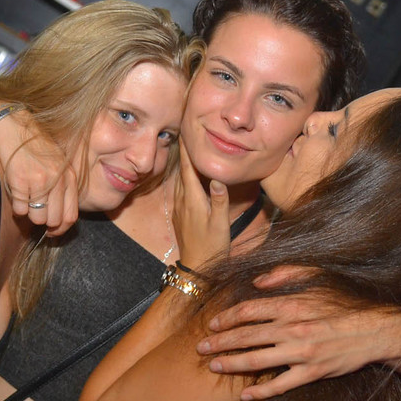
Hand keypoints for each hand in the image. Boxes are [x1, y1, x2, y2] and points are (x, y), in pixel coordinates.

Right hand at [0, 115, 78, 236]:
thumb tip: (59, 220)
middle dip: (44, 223)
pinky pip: (19, 209)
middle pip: (53, 220)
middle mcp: (57, 180)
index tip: (52, 232)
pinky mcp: (20, 180)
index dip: (61, 229)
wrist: (14, 127)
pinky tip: (16, 194)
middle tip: (35, 215)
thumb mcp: (58, 165)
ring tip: (25, 200)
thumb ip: (63, 188)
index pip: (71, 216)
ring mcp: (39, 180)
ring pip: (36, 217)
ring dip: (29, 215)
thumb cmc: (36, 149)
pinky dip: (16, 207)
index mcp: (69, 178)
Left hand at [172, 142, 229, 268]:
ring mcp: (180, 208)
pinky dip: (183, 177)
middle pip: (181, 171)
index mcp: (193, 200)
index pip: (187, 169)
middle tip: (185, 133)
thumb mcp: (220, 224)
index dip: (186, 150)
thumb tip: (218, 179)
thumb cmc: (211, 246)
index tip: (185, 133)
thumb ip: (219, 201)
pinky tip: (187, 176)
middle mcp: (183, 201)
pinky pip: (180, 189)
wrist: (196, 267)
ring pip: (180, 180)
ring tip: (185, 150)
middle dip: (183, 152)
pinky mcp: (181, 214)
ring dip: (182, 164)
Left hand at [197, 266, 400, 400]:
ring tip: (214, 366)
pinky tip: (244, 395)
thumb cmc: (345, 303)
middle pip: (246, 336)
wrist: (376, 330)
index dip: (226, 318)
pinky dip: (261, 391)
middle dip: (219, 342)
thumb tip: (257, 282)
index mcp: (292, 305)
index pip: (249, 311)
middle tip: (200, 348)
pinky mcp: (312, 373)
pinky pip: (281, 385)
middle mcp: (293, 329)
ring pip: (257, 360)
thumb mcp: (317, 278)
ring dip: (231, 364)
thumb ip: (285, 274)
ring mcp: (302, 353)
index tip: (212, 323)